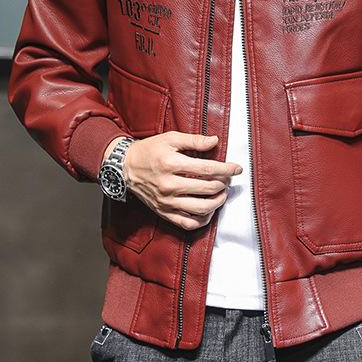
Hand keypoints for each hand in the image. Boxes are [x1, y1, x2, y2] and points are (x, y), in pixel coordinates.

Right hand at [102, 132, 241, 230]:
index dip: (226, 169)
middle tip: (228, 179)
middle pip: (208, 189)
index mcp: (171, 164)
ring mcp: (167, 201)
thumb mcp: (170, 138)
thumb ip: (194, 140)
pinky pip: (188, 223)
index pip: (208, 169)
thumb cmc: (149, 151)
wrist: (124, 168)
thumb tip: (215, 141)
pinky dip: (203, 219)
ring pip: (201, 209)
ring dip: (218, 202)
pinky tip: (209, 210)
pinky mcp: (164, 212)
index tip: (237, 168)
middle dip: (224, 184)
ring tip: (222, 194)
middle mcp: (169, 185)